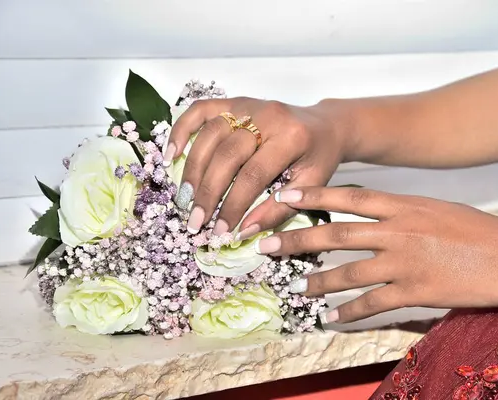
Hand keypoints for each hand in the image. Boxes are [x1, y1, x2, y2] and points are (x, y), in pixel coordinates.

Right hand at [166, 97, 348, 236]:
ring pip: (209, 135)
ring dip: (193, 170)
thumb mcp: (311, 186)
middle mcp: (267, 116)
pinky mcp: (235, 101)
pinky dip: (181, 131)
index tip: (220, 231)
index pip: (253, 175)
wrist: (326, 127)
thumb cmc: (318, 158)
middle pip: (227, 155)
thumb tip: (245, 232)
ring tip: (185, 199)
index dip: (233, 205)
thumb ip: (279, 210)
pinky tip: (171, 156)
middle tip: (195, 221)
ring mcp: (248, 105)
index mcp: (291, 138)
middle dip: (208, 192)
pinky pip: (201, 111)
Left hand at [255, 187, 497, 322]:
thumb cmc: (477, 228)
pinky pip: (372, 303)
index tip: (284, 196)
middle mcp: (397, 231)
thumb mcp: (434, 207)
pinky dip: (348, 312)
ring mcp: (404, 262)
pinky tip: (331, 318)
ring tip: (296, 288)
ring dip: (317, 282)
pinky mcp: (414, 291)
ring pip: (347, 272)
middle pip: (336, 234)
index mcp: (403, 205)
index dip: (313, 196)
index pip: (348, 198)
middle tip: (266, 246)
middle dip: (297, 240)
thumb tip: (371, 214)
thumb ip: (400, 210)